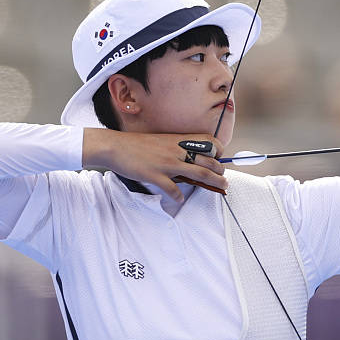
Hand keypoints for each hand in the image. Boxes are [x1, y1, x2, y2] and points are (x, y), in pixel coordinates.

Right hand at [83, 129, 225, 201]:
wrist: (116, 146)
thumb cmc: (137, 144)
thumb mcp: (161, 141)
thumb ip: (176, 148)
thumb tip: (188, 159)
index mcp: (178, 140)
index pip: (209, 142)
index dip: (219, 151)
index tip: (220, 159)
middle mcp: (177, 150)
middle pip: (209, 161)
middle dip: (221, 171)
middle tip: (224, 179)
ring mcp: (167, 163)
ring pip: (199, 173)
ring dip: (214, 182)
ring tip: (221, 187)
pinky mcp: (156, 175)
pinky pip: (174, 189)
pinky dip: (179, 196)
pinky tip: (180, 199)